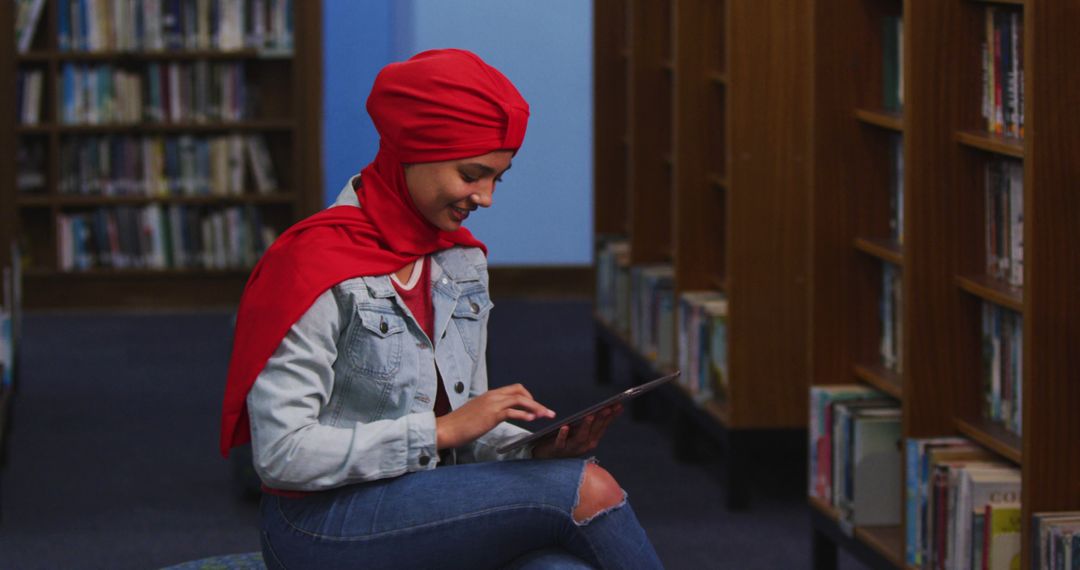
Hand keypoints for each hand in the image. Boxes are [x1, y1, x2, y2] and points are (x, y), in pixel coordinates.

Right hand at [436, 384, 554, 449]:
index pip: (514, 389)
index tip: (535, 408)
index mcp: (489, 395)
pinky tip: (532, 419)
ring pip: (520, 400)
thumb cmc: (459, 424)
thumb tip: (499, 415)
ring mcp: (492, 404)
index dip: (528, 397)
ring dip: (536, 407)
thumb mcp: (477, 413)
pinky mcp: (492, 415)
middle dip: (536, 401)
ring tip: (544, 415)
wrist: (446, 428)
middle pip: (520, 391)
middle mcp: (492, 396)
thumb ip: (489, 411)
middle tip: (546, 412)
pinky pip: (513, 411)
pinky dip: (525, 414)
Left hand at [532, 404, 622, 458]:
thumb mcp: (582, 430)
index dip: (612, 416)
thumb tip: (610, 408)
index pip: (604, 426)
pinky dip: (563, 435)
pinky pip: (561, 442)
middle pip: (594, 430)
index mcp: (592, 440)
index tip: (619, 405)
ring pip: (581, 437)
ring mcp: (571, 448)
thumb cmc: (567, 440)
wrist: (548, 455)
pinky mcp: (558, 449)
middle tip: (607, 407)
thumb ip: (594, 421)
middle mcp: (584, 445)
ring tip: (589, 415)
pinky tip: (564, 426)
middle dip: (602, 418)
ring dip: (586, 426)